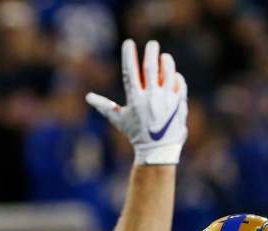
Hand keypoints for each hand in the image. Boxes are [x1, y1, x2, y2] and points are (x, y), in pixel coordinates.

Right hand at [87, 39, 186, 164]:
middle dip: (151, 51)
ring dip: (166, 61)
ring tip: (164, 57)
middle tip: (152, 44)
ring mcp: (166, 100)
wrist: (157, 151)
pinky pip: (179, 84)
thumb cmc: (136, 135)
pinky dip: (176, 77)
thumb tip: (88, 97)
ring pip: (168, 72)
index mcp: (135, 99)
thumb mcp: (119, 120)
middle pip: (151, 67)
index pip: (130, 71)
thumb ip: (104, 106)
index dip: (128, 55)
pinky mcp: (179, 104)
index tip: (128, 43)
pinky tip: (173, 75)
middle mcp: (151, 97)